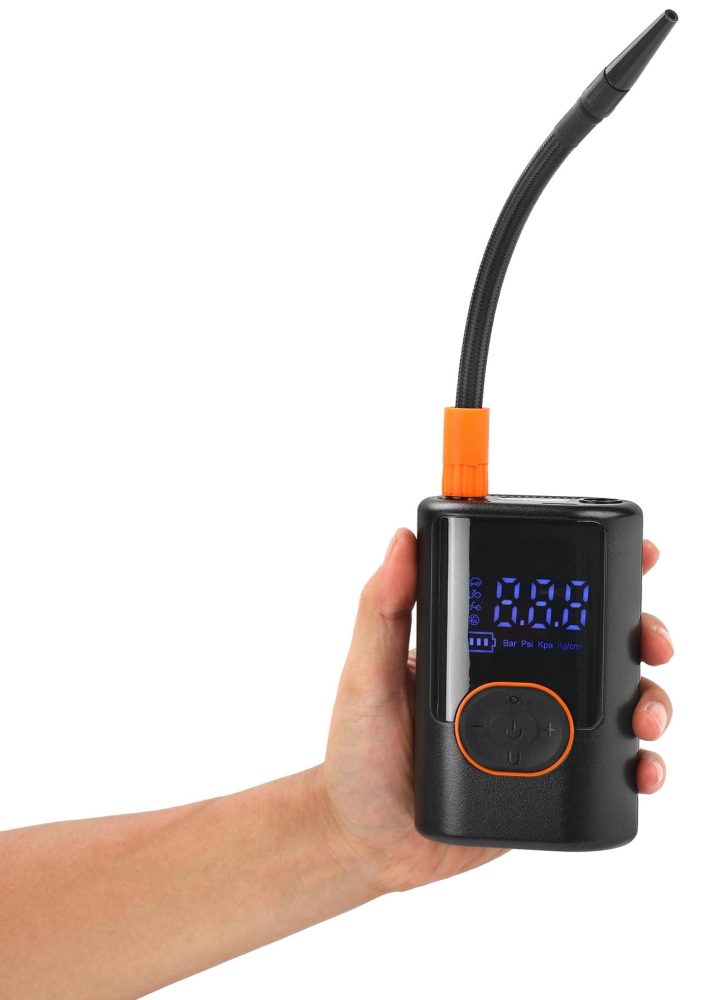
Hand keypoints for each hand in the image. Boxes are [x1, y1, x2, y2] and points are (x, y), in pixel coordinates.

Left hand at [317, 530, 672, 894]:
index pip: (541, 596)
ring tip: (646, 718)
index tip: (639, 554)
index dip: (594, 572)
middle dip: (640, 634)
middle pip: (597, 644)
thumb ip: (381, 611)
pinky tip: (643, 769)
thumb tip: (400, 541)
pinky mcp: (549, 781)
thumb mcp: (365, 675)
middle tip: (652, 645)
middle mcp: (516, 680)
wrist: (366, 843)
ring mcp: (538, 732)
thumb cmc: (356, 754)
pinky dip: (640, 765)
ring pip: (616, 702)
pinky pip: (609, 769)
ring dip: (651, 699)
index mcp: (478, 645)